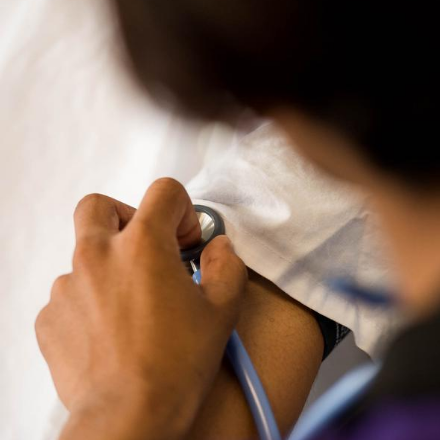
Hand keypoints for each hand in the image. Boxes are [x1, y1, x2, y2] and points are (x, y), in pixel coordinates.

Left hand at [35, 178, 246, 439]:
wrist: (129, 419)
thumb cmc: (176, 366)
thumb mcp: (221, 310)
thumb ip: (228, 266)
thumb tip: (220, 249)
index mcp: (143, 246)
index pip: (163, 191)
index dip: (183, 209)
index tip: (187, 240)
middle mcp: (98, 256)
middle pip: (100, 205)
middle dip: (126, 217)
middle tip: (146, 248)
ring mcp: (68, 285)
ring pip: (85, 253)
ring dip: (110, 265)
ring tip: (133, 301)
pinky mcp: (51, 316)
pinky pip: (71, 292)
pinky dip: (91, 299)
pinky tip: (112, 328)